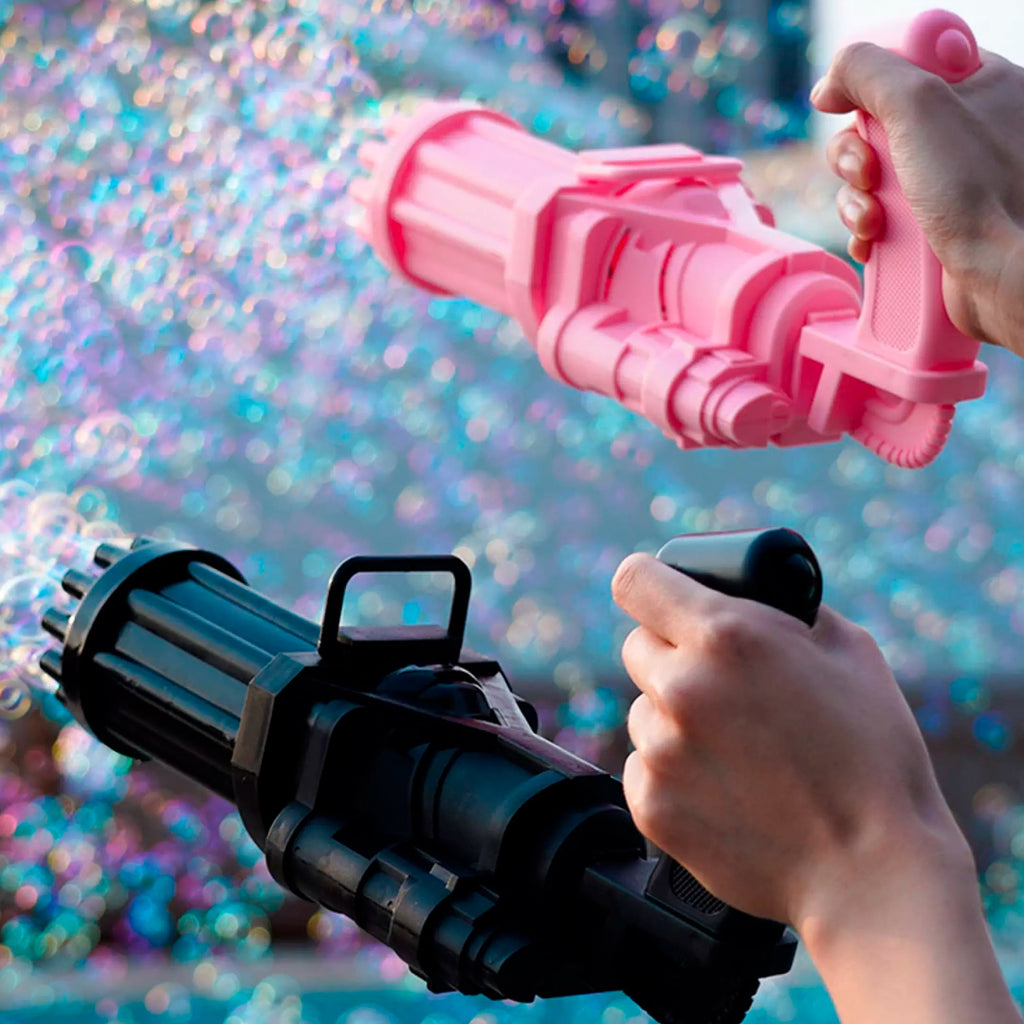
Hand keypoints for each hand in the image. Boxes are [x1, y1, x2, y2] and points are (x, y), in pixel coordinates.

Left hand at [610, 552, 969, 931]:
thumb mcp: (850, 651)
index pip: (635, 580)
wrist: (873, 872)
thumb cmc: (873, 759)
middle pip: (637, 646)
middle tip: (721, 684)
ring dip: (673, 718)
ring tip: (737, 748)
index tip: (659, 596)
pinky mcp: (650, 803)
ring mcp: (659, 749)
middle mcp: (680, 686)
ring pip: (643, 710)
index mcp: (725, 635)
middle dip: (672, 655)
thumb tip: (752, 598)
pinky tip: (727, 787)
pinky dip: (673, 772)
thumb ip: (787, 612)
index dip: (649, 584)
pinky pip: (643, 766)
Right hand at [812, 44, 1023, 353]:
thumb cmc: (976, 191)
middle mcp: (969, 130)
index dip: (872, 87)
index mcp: (981, 85)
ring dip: (855, 200)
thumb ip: (866, 71)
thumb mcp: (916, 103)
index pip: (908, 63)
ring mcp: (952, 182)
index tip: (858, 109)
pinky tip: (873, 241)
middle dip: (856, 156)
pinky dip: (867, 230)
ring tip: (873, 221)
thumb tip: (827, 84)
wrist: (999, 274)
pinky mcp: (935, 226)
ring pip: (873, 178)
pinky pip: (881, 218)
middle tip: (868, 174)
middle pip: (879, 125)